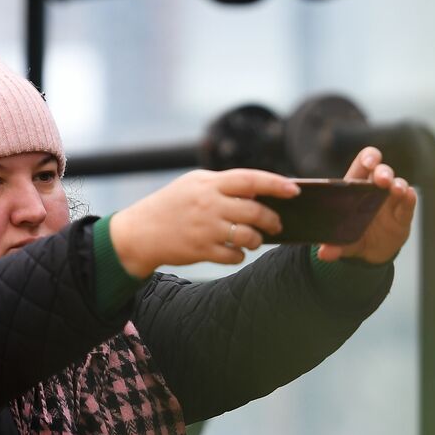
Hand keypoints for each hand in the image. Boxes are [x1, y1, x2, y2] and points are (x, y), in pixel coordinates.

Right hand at [108, 168, 299, 277]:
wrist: (139, 232)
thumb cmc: (171, 205)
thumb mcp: (194, 184)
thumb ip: (224, 185)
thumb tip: (259, 193)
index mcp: (209, 182)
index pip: (250, 179)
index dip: (276, 184)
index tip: (294, 190)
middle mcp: (208, 203)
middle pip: (255, 211)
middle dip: (272, 220)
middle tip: (276, 224)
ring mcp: (205, 228)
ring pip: (248, 236)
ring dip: (257, 240)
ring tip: (255, 240)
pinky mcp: (201, 250)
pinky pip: (234, 256)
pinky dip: (240, 255)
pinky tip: (237, 252)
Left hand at [317, 147, 416, 263]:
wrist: (369, 254)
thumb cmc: (352, 236)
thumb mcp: (342, 241)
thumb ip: (333, 245)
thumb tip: (324, 254)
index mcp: (357, 187)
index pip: (364, 164)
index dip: (368, 158)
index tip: (369, 162)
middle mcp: (376, 189)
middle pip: (382, 171)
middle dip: (383, 172)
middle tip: (382, 179)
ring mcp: (392, 201)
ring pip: (398, 185)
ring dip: (398, 185)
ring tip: (397, 189)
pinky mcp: (403, 215)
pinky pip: (408, 205)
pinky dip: (409, 199)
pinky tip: (409, 195)